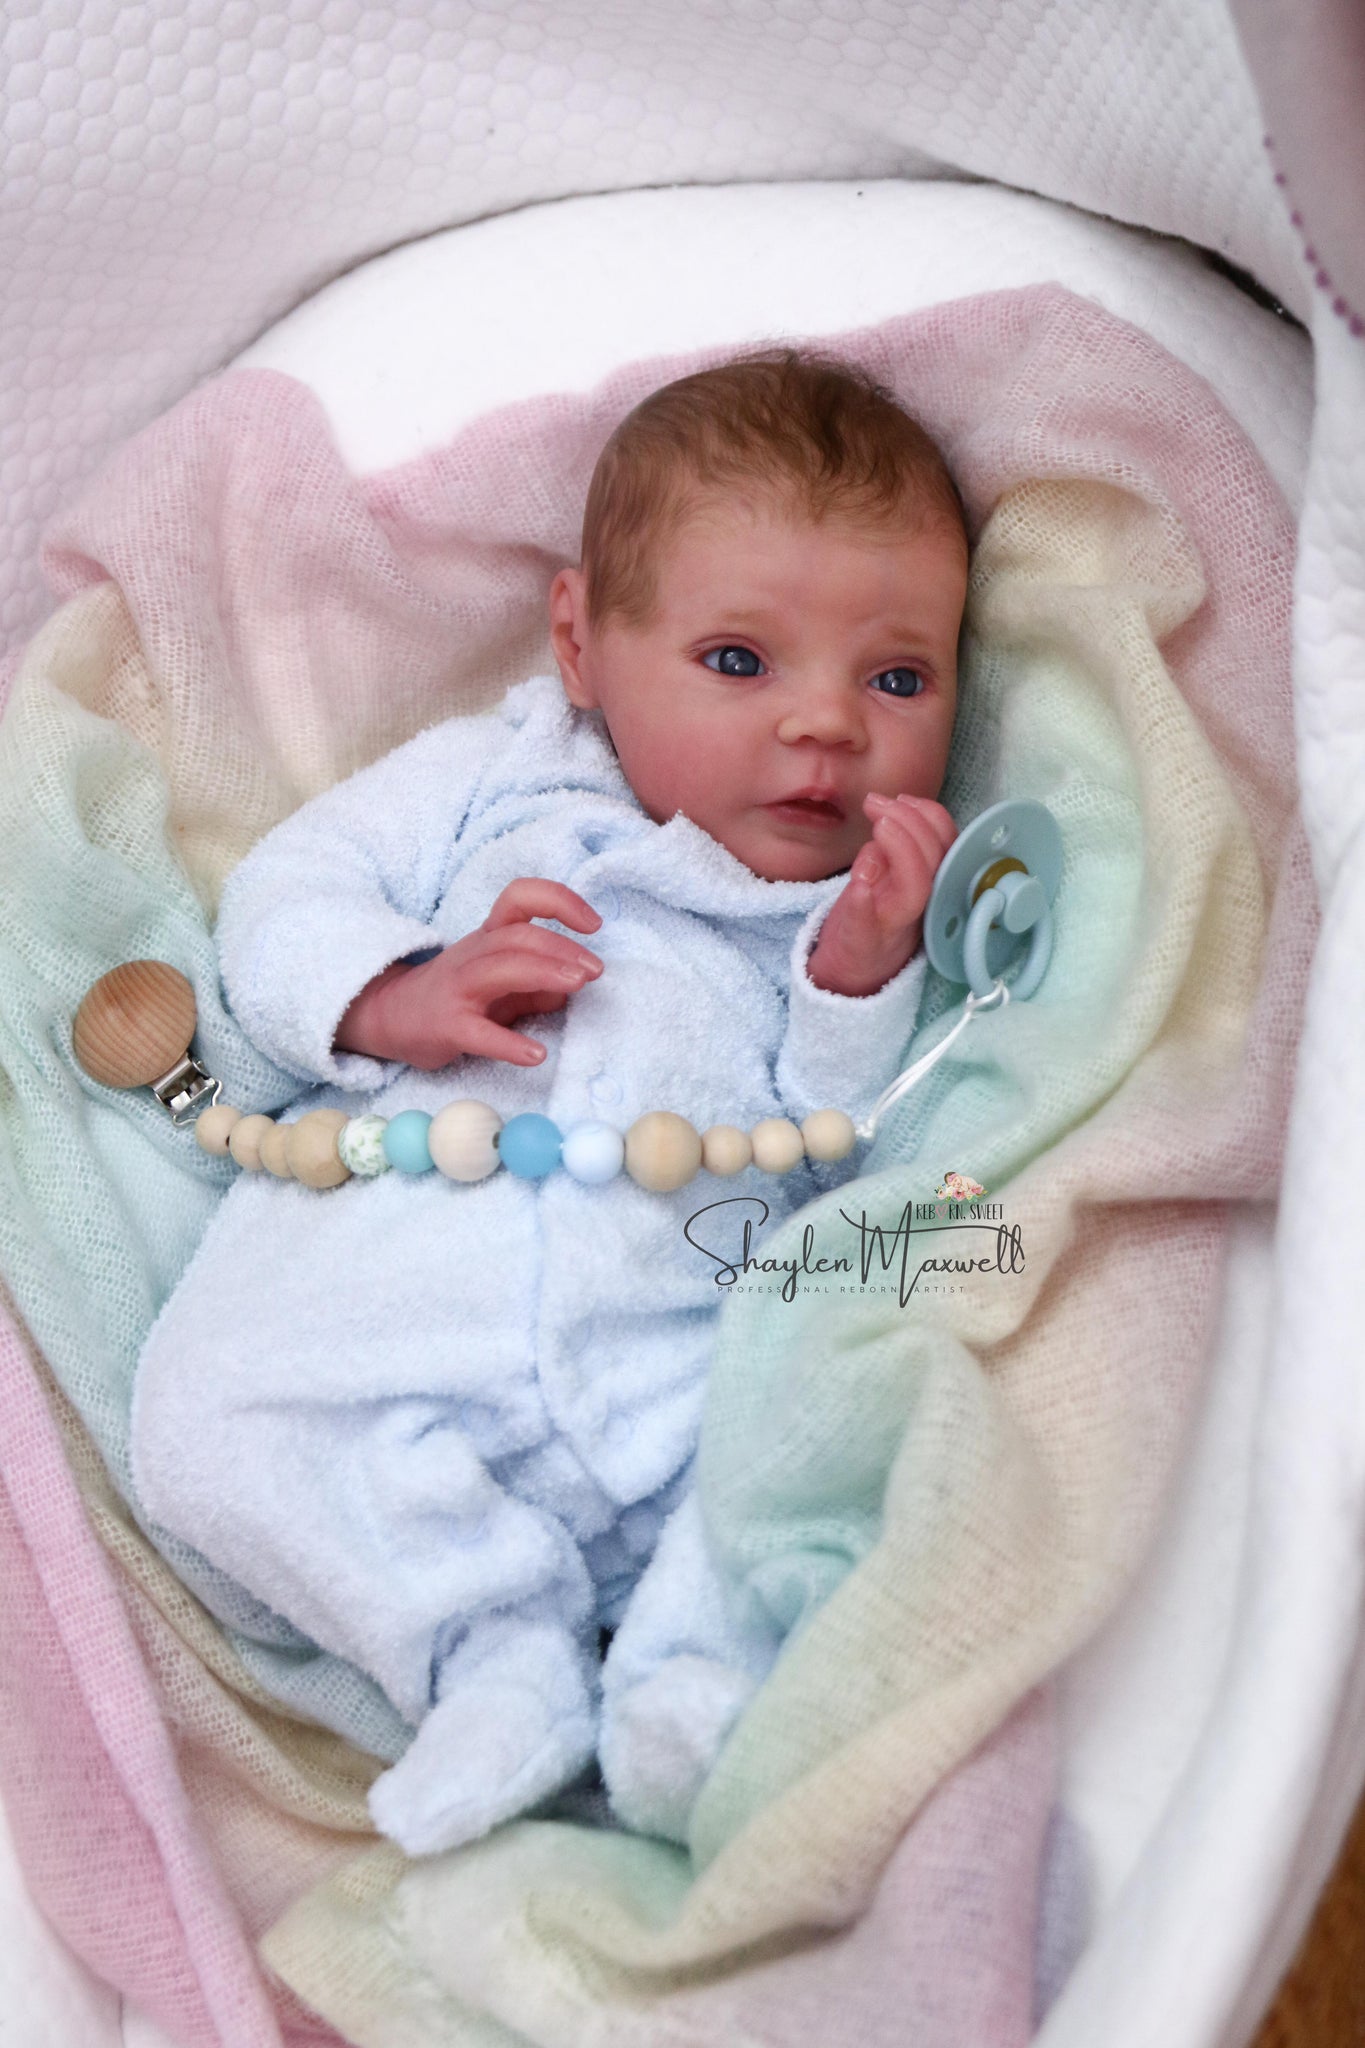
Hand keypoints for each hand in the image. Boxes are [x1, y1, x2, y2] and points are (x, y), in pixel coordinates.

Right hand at [334, 879, 602, 1069]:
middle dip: (562, 947)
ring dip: (545, 973)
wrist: (390, 1016)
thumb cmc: (456, 995)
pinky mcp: (447, 1027)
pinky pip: (479, 1033)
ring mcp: (458, 989)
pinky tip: (536, 1055)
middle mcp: (473, 955)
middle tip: (596, 970)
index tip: (593, 925)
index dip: (559, 901)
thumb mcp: (500, 983)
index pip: (520, 899)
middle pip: (518, 936)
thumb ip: (537, 985)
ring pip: (501, 969)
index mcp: (489, 937)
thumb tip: (572, 988)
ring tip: (579, 985)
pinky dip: (509, 1044)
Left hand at [806, 794, 956, 996]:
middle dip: (912, 822)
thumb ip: (893, 850)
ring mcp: (896, 926)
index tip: (900, 798)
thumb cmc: (871, 919)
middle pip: (936, 861)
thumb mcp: (885, 877)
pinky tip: (858, 883)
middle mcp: (922, 905)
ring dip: (901, 850)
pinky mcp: (865, 944)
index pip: (947, 845)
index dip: (930, 816)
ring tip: (878, 824)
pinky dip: (864, 902)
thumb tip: (891, 817)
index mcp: (931, 884)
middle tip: (877, 803)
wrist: (848, 975)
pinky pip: (869, 925)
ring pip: (915, 890)